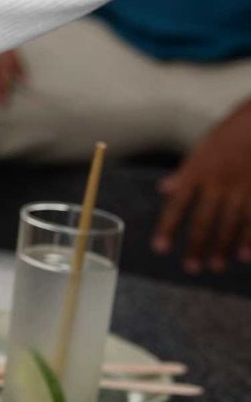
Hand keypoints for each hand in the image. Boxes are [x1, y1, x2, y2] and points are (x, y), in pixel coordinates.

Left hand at [151, 100, 250, 272]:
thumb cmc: (231, 133)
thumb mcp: (203, 149)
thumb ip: (185, 173)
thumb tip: (164, 189)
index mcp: (197, 171)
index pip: (177, 204)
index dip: (168, 228)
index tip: (160, 248)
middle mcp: (217, 182)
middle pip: (204, 220)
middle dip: (196, 246)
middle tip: (190, 268)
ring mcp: (241, 188)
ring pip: (230, 224)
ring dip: (221, 247)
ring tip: (214, 266)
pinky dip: (249, 240)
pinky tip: (244, 256)